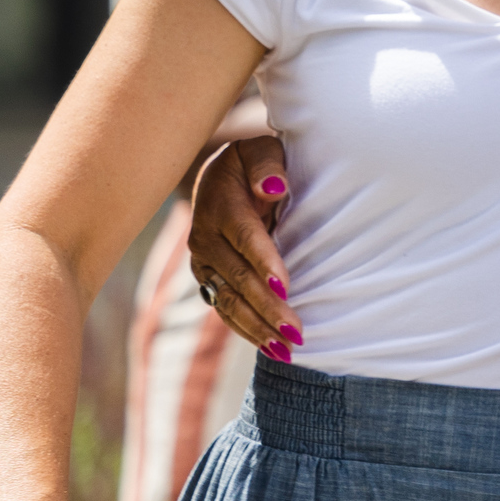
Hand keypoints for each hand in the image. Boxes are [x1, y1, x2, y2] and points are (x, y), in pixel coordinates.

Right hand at [188, 136, 299, 354]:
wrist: (219, 176)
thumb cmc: (252, 162)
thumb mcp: (260, 151)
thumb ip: (266, 166)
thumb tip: (274, 187)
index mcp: (220, 205)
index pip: (244, 237)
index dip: (264, 261)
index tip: (286, 285)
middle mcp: (206, 238)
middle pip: (237, 277)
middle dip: (266, 306)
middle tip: (296, 331)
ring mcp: (203, 263)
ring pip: (228, 300)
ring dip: (257, 327)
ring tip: (286, 350)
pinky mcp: (207, 278)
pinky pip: (224, 308)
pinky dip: (246, 329)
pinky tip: (270, 347)